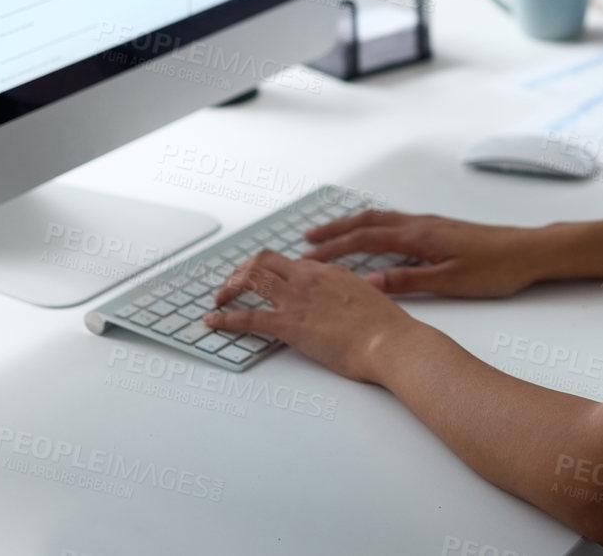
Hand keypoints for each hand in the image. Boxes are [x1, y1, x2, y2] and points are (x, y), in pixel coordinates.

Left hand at [206, 250, 415, 382]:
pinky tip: (212, 321)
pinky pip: (247, 316)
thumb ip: (349, 293)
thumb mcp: (368, 298)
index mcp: (329, 271)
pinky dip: (224, 318)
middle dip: (242, 270)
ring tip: (219, 298)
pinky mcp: (289, 324)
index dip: (271, 269)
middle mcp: (309, 278)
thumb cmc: (386, 328)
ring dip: (229, 287)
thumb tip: (345, 299)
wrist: (390, 342)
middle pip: (264, 260)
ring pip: (251, 278)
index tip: (263, 278)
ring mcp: (297, 299)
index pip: (290, 262)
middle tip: (233, 285)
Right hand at [302, 211, 546, 297]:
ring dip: (353, 225)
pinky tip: (374, 236)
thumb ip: (408, 281)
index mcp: (419, 236)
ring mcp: (431, 224)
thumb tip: (368, 283)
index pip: (366, 239)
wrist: (529, 251)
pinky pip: (396, 222)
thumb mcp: (450, 282)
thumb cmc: (496, 268)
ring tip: (332, 234)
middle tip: (307, 239)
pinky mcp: (440, 228)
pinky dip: (375, 226)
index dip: (334, 247)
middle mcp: (421, 224)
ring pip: (382, 219)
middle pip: (368, 222)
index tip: (308, 256)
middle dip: (335, 230)